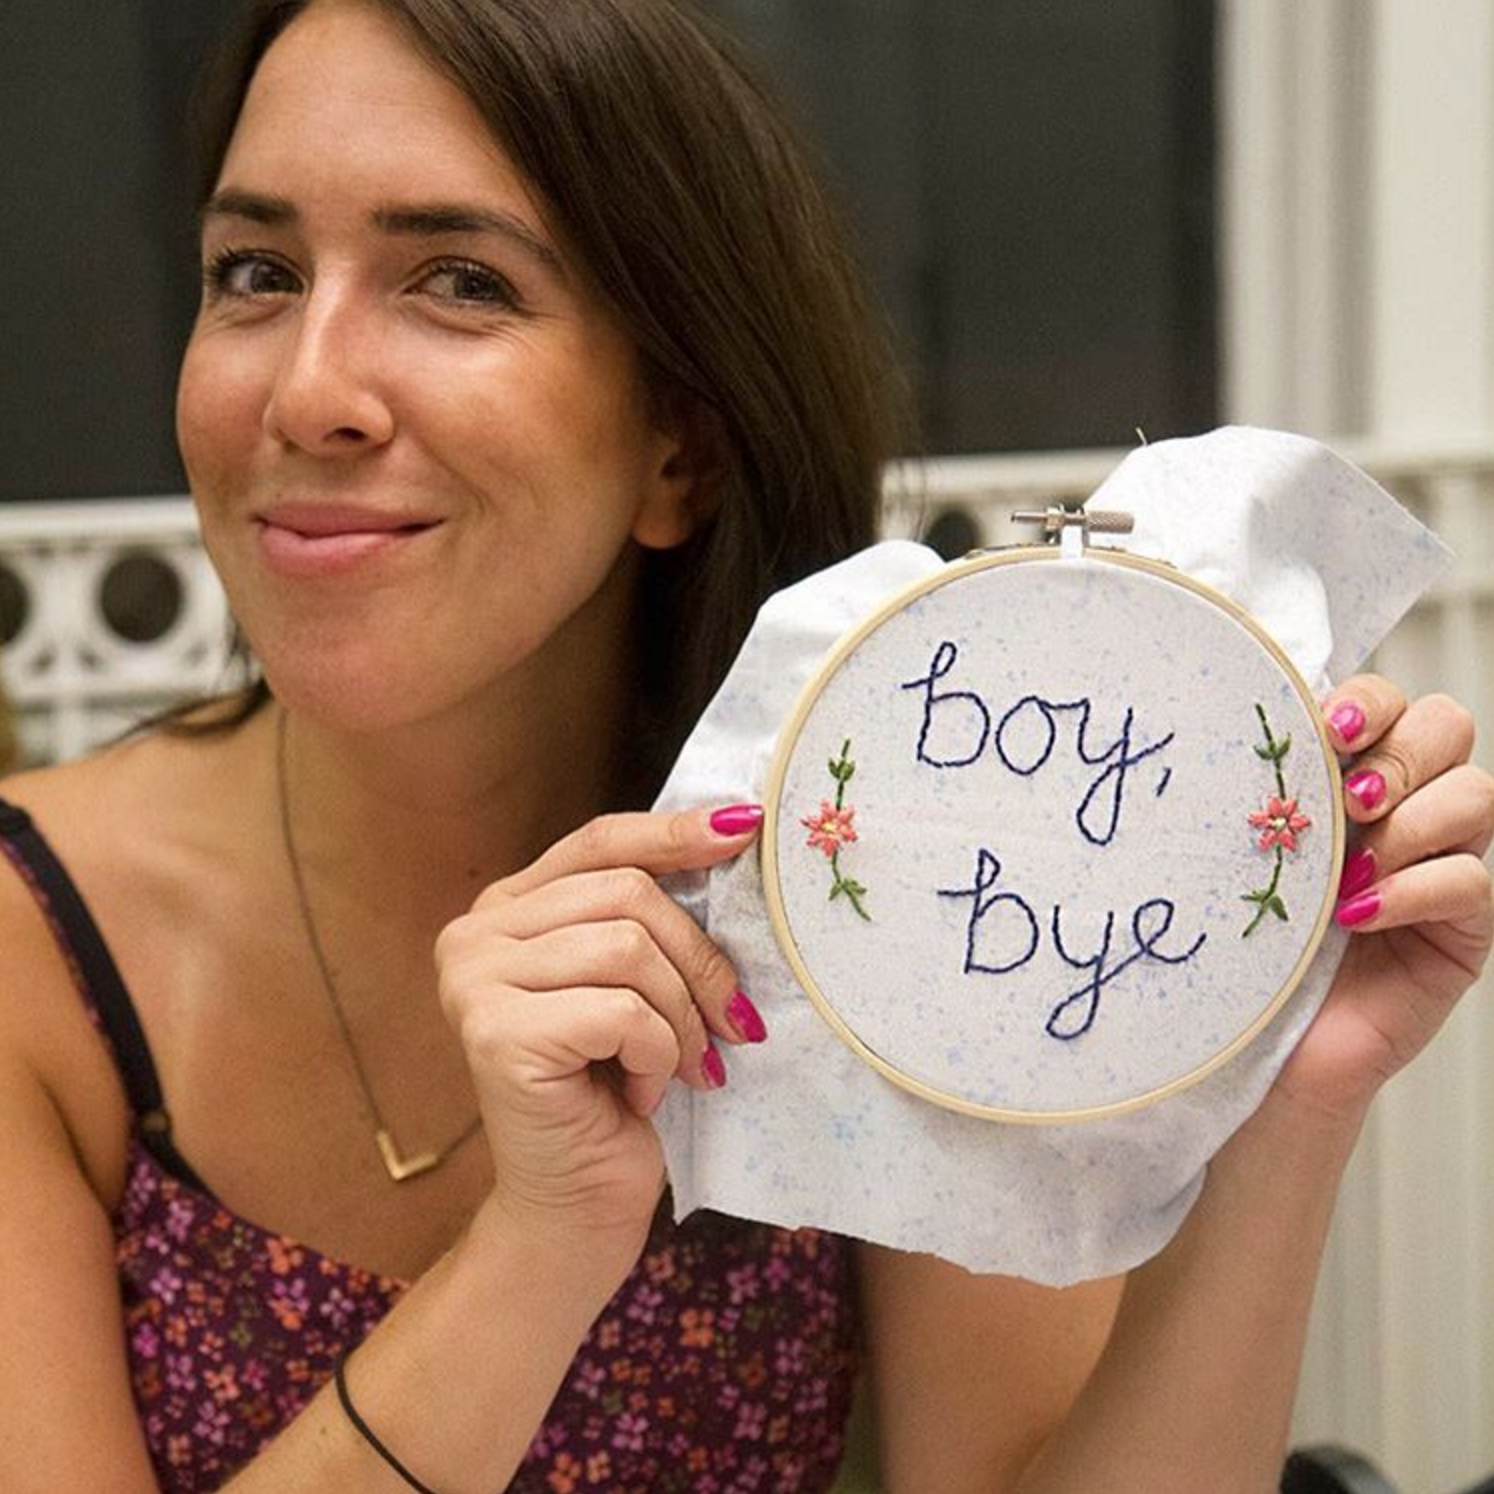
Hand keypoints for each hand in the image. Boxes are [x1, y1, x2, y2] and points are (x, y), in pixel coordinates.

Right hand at [435, 806, 764, 1254]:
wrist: (575, 1210)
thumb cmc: (613, 1094)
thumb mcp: (634, 985)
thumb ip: (648, 918)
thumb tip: (734, 833)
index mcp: (507, 908)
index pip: (600, 841)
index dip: (675, 831)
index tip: (744, 827)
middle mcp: (475, 933)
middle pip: (628, 893)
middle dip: (699, 960)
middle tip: (731, 1024)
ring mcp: (475, 980)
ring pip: (631, 949)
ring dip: (680, 1018)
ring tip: (678, 1067)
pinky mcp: (496, 1033)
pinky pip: (624, 1012)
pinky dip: (657, 1056)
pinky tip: (639, 1093)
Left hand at [1274, 677, 1493, 1124]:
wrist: (1252, 1041)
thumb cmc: (1241, 939)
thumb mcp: (1244, 849)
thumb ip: (1263, 790)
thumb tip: (1244, 723)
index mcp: (1350, 771)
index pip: (1390, 701)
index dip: (1370, 702)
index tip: (1327, 731)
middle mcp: (1405, 806)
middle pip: (1448, 727)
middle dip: (1400, 753)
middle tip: (1350, 801)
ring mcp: (1440, 862)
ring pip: (1475, 794)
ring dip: (1410, 821)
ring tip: (1349, 866)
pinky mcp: (1461, 927)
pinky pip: (1471, 881)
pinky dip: (1412, 889)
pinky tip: (1357, 913)